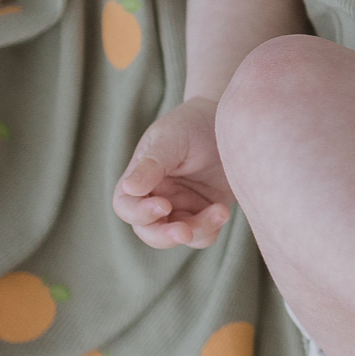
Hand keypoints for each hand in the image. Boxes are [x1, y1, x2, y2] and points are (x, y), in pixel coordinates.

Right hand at [113, 97, 235, 249]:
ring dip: (197, 231)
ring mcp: (183, 207)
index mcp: (140, 178)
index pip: (126, 206)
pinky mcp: (207, 211)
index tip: (163, 205)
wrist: (228, 119)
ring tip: (220, 211)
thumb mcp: (170, 138)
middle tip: (185, 232)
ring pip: (180, 236)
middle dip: (165, 236)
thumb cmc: (191, 123)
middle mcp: (158, 197)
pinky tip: (222, 211)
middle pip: (149, 231)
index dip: (139, 213)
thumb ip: (152, 164)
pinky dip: (211, 230)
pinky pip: (204, 235)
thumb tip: (128, 187)